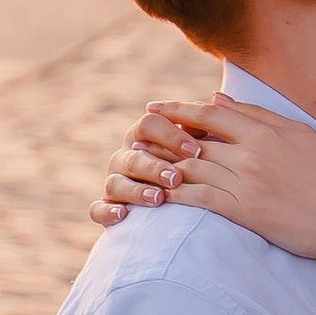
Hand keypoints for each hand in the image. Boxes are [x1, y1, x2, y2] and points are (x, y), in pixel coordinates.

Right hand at [93, 99, 210, 230]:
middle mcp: (126, 155)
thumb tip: (216, 99)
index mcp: (145, 134)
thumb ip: (204, 125)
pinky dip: (107, 211)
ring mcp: (115, 181)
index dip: (171, 135)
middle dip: (155, 167)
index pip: (150, 124)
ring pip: (115, 183)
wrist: (180, 200)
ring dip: (136, 191)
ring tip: (158, 199)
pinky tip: (123, 215)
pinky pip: (98, 209)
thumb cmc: (194, 164)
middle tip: (176, 178)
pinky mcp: (106, 207)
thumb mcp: (199, 145)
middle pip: (134, 156)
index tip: (196, 151)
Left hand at [149, 100, 315, 295]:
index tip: (155, 108)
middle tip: (136, 136)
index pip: (211, 113)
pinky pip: (199, 198)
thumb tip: (219, 98)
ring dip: (161, 165)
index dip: (178, 109)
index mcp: (265, 131)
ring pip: (191, 167)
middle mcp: (251, 153)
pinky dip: (175, 193)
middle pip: (194, 139)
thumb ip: (257, 116)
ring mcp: (246, 183)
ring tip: (140, 163)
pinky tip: (158, 192)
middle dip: (161, 137)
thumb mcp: (298, 133)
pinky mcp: (244, 212)